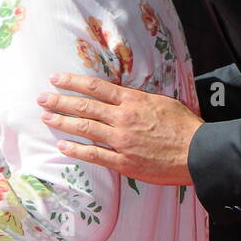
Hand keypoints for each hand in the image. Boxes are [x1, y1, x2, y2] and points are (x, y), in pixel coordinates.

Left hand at [37, 74, 201, 185]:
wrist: (198, 153)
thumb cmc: (183, 126)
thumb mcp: (161, 102)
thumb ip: (137, 99)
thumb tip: (120, 96)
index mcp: (133, 101)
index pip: (96, 88)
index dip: (73, 82)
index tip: (56, 79)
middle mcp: (123, 119)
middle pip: (84, 107)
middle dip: (60, 101)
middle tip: (42, 98)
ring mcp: (121, 141)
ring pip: (85, 129)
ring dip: (62, 122)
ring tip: (45, 118)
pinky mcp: (124, 162)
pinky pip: (94, 155)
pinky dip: (76, 149)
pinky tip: (62, 145)